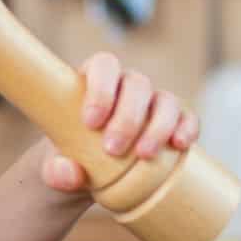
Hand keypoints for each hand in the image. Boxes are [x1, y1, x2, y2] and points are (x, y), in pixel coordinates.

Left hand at [38, 52, 200, 192]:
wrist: (90, 175)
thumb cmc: (69, 159)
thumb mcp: (53, 167)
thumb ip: (54, 171)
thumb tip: (70, 174)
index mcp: (94, 81)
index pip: (104, 65)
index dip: (101, 88)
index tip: (91, 122)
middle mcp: (126, 87)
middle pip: (137, 84)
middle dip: (127, 117)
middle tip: (112, 150)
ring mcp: (152, 104)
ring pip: (166, 100)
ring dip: (159, 126)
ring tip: (145, 156)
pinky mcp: (173, 124)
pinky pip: (186, 118)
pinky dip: (187, 128)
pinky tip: (180, 145)